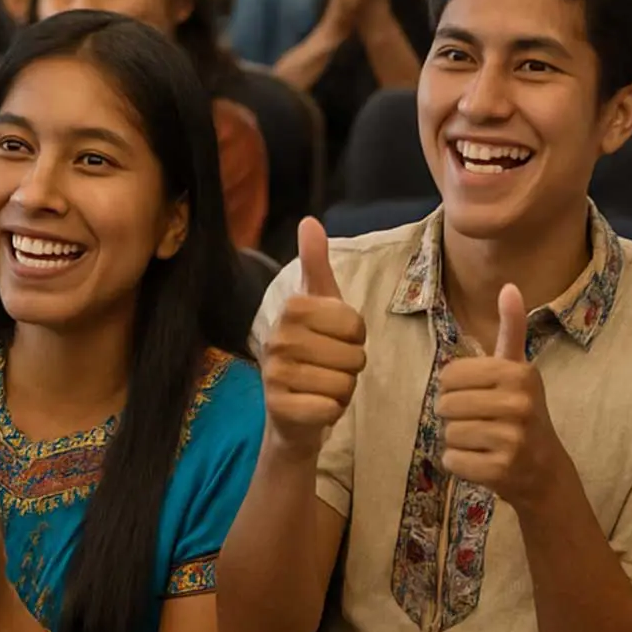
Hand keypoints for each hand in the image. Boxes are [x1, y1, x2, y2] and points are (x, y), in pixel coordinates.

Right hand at [262, 218, 368, 459]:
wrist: (291, 411)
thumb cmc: (312, 351)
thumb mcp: (319, 305)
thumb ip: (316, 264)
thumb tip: (309, 220)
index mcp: (292, 309)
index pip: (355, 324)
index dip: (355, 338)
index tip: (335, 341)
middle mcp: (278, 338)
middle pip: (353, 355)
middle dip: (351, 366)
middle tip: (329, 367)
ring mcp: (275, 374)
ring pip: (344, 383)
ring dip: (342, 390)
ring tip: (323, 386)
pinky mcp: (280, 408)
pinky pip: (330, 408)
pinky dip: (332, 411)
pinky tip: (316, 406)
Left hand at [433, 284, 574, 512]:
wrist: (544, 470)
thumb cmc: (522, 413)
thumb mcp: (519, 369)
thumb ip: (512, 330)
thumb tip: (509, 286)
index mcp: (519, 374)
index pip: (450, 375)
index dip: (455, 388)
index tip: (479, 396)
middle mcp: (519, 404)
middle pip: (446, 404)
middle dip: (455, 416)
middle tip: (482, 422)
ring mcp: (512, 439)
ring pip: (448, 433)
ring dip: (458, 440)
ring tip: (484, 441)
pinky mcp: (501, 470)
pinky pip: (453, 460)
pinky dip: (460, 464)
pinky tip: (484, 461)